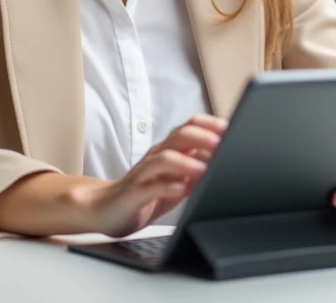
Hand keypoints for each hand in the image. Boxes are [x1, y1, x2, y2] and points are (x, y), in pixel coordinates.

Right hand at [77, 114, 227, 237]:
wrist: (105, 209)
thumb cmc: (146, 194)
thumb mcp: (178, 181)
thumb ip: (198, 170)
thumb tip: (226, 162)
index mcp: (168, 150)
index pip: (189, 127)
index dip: (210, 125)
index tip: (230, 128)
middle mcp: (155, 156)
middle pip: (179, 136)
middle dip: (202, 138)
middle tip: (222, 144)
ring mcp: (143, 174)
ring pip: (163, 159)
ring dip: (186, 163)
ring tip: (204, 169)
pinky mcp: (132, 193)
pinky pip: (150, 187)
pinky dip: (166, 187)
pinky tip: (180, 190)